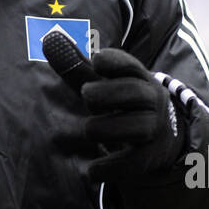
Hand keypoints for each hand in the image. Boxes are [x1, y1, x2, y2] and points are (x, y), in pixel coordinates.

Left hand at [43, 31, 184, 182]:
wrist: (159, 140)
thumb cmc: (121, 104)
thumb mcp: (103, 85)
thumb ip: (76, 67)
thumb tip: (49, 39)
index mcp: (140, 78)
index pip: (131, 65)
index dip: (116, 61)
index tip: (96, 60)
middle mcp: (152, 101)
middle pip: (135, 92)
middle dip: (108, 93)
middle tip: (86, 95)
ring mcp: (155, 129)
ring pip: (137, 126)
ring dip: (107, 128)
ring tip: (89, 129)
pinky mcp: (150, 157)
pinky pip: (134, 162)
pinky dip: (110, 166)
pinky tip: (91, 169)